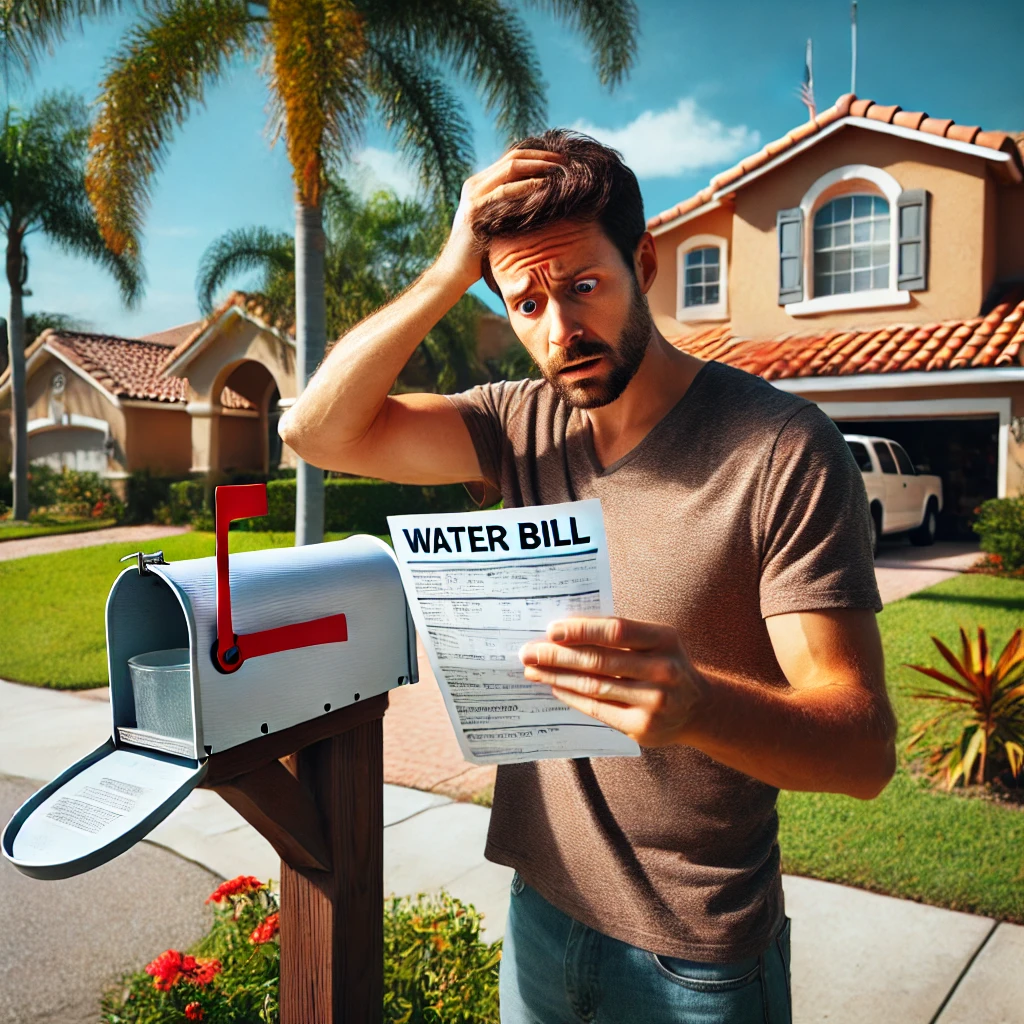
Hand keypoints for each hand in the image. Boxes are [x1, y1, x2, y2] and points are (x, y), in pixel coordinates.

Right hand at [435, 148, 564, 289]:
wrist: (454, 270)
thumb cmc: (479, 252)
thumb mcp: (495, 223)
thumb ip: (508, 208)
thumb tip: (537, 204)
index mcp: (479, 184)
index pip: (511, 158)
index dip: (537, 155)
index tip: (560, 159)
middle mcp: (475, 184)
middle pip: (514, 157)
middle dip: (542, 156)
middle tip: (566, 160)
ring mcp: (474, 195)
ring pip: (510, 167)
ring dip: (539, 166)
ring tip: (560, 170)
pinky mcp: (475, 209)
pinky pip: (505, 191)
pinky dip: (526, 186)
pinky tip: (543, 186)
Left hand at [519, 617, 707, 746]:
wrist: (698, 708)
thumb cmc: (664, 664)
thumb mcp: (655, 642)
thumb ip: (619, 635)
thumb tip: (564, 632)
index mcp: (665, 639)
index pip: (616, 631)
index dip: (582, 630)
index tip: (551, 630)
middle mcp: (664, 670)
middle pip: (599, 660)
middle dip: (557, 655)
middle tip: (528, 652)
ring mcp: (655, 702)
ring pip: (594, 686)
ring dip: (558, 677)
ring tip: (534, 671)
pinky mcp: (643, 727)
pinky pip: (598, 710)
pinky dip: (572, 697)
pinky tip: (555, 688)